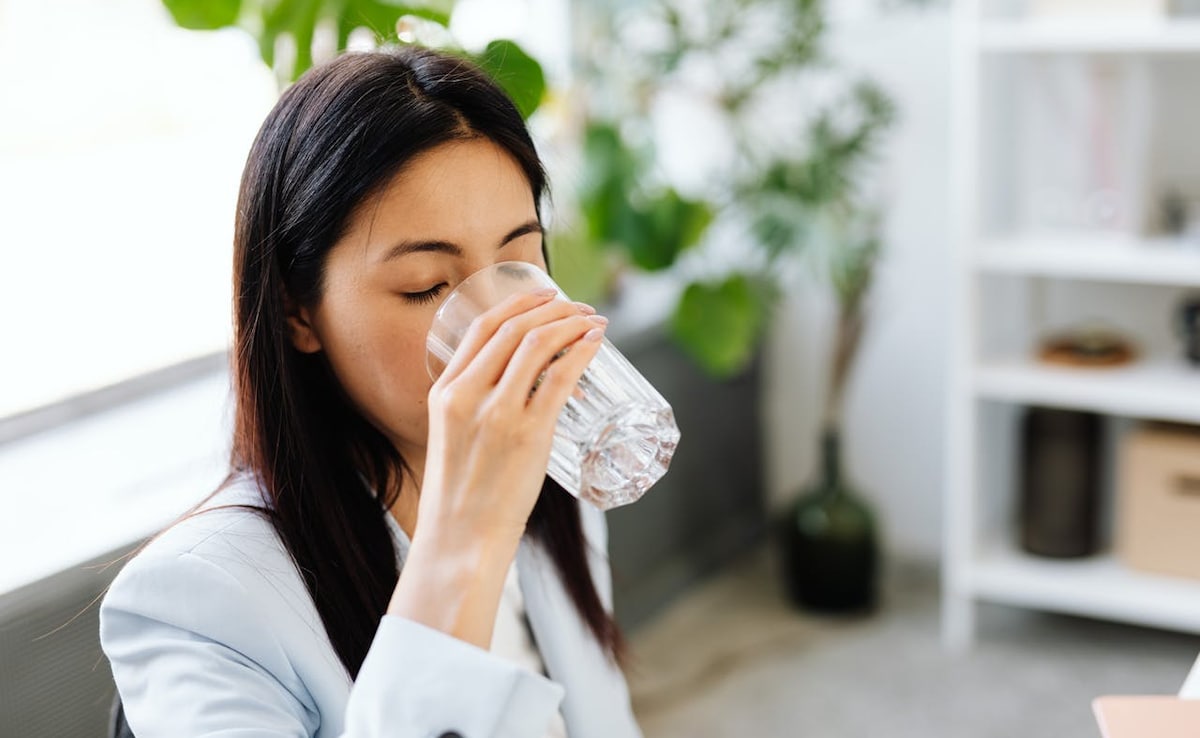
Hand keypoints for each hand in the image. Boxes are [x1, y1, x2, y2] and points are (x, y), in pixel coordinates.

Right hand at [418, 288, 606, 545]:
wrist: (461, 539)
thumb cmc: (462, 497)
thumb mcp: (453, 439)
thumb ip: (476, 410)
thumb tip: (522, 390)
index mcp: (444, 393)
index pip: (482, 329)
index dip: (519, 304)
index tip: (545, 295)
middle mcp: (467, 395)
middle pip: (514, 329)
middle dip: (552, 308)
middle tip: (579, 307)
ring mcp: (498, 413)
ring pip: (539, 344)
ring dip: (572, 323)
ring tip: (593, 321)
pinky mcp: (528, 434)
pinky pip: (560, 377)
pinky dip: (582, 352)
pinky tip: (596, 344)